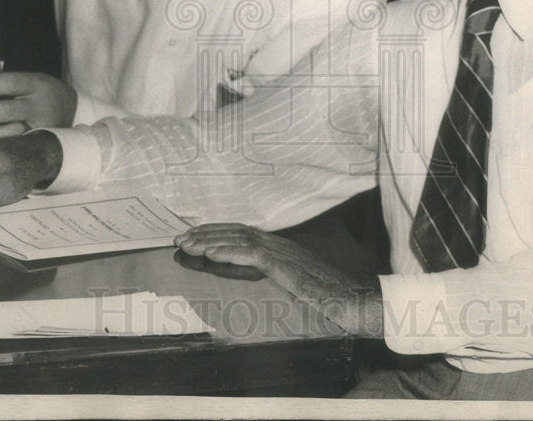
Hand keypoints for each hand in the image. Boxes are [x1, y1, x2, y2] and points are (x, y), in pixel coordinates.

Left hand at [0, 72, 77, 138]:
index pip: (11, 83)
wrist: (72, 109)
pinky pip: (12, 145)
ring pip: (10, 132)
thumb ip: (6, 87)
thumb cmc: (41, 93)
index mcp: (38, 85)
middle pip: (8, 110)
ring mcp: (41, 126)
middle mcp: (41, 106)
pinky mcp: (38, 142)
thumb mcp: (31, 82)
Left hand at [175, 223, 383, 336]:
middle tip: (180, 238)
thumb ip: (272, 275)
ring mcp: (282, 253)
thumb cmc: (326, 297)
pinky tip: (211, 256)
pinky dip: (229, 254)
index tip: (194, 236)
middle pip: (236, 232)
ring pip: (239, 241)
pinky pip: (252, 256)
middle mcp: (279, 245)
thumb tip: (250, 273)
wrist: (351, 301)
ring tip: (188, 246)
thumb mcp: (293, 283)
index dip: (216, 232)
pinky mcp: (285, 266)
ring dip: (211, 243)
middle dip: (206, 234)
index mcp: (280, 247)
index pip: (241, 233)